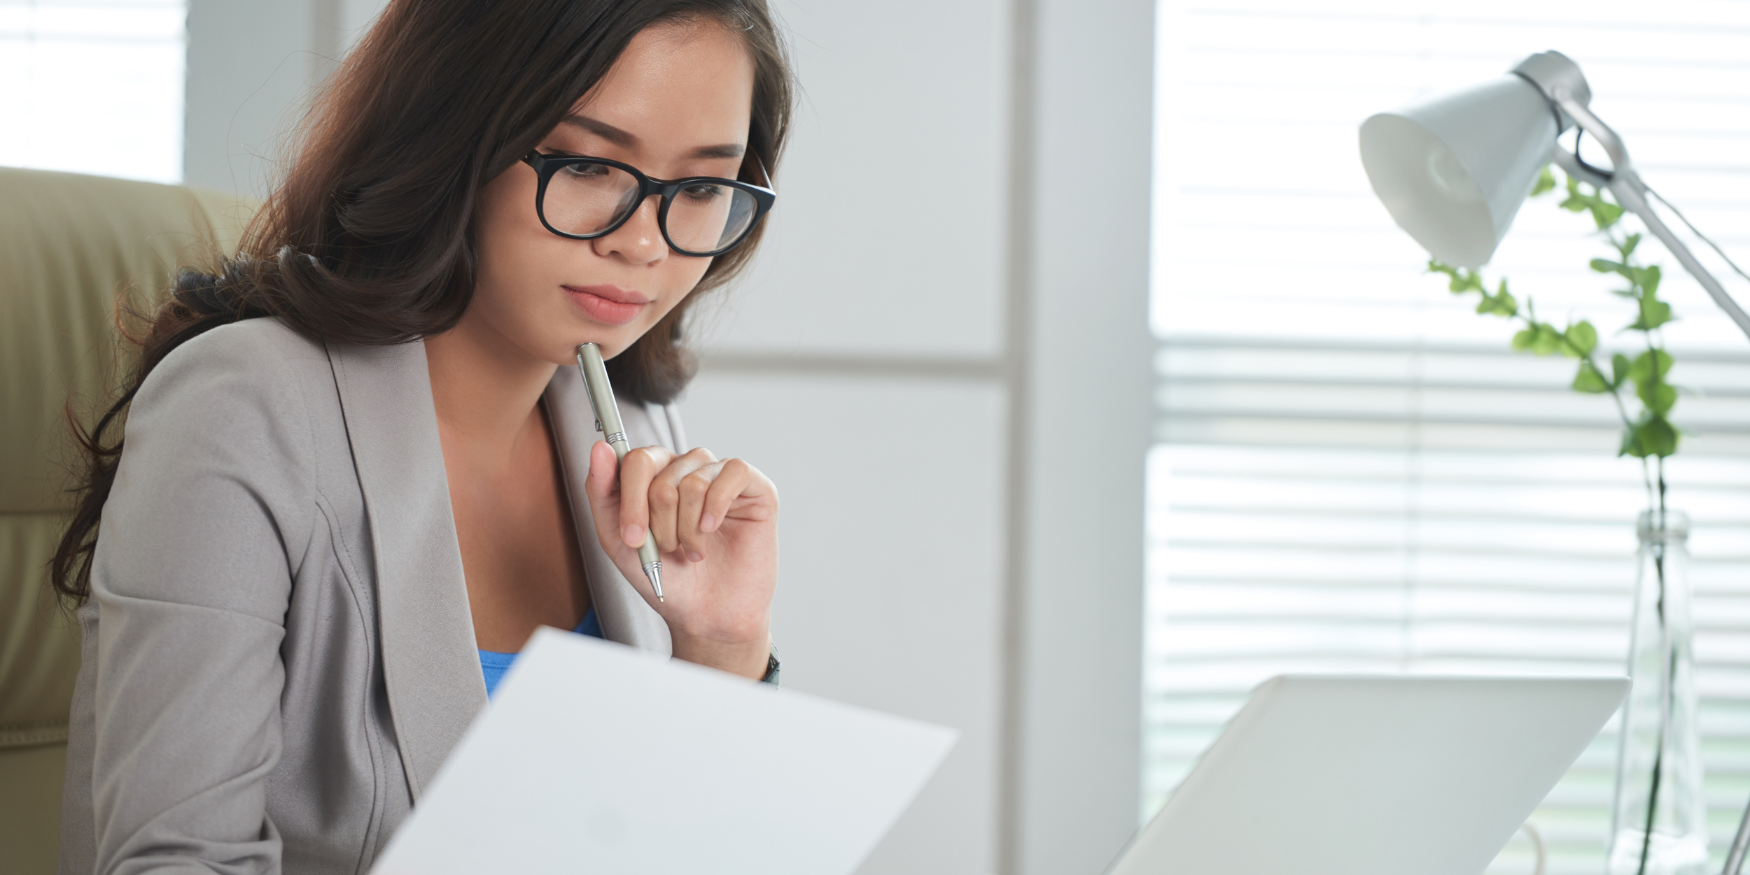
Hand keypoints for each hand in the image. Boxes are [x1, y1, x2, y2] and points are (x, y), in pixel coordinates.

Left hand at [582, 442, 776, 678]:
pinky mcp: (755, 487)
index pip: (636, 459)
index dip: (631, 500)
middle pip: (661, 473)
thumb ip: (602, 492)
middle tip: (667, 549)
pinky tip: (712, 529)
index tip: (633, 538)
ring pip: (693, 480)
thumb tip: (600, 448)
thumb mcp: (620, 540)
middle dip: (658, 521)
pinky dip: (716, 507)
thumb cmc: (668, 577)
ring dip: (687, 527)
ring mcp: (721, 475)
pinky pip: (733, 472)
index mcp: (656, 476)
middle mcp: (688, 468)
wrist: (707, 615)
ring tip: (692, 550)